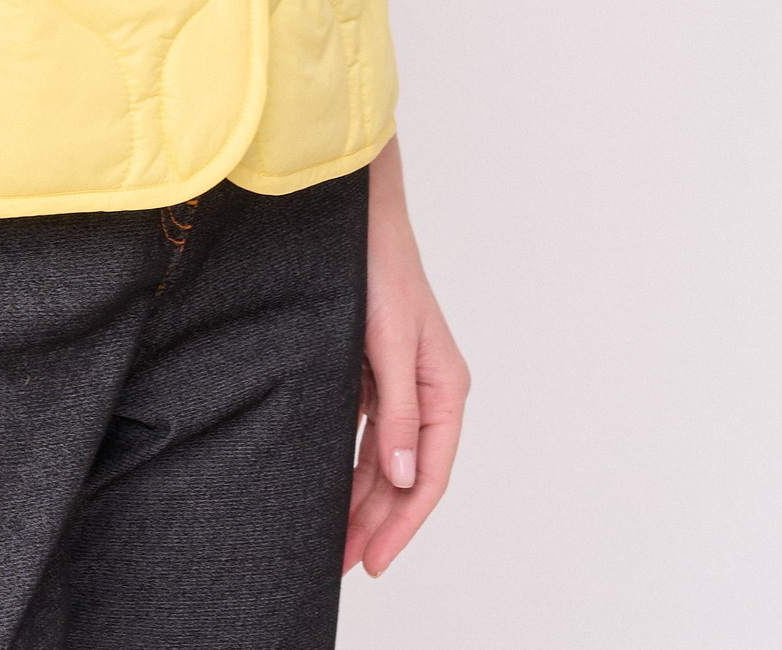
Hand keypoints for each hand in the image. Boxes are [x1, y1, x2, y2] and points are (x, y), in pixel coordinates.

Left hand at [346, 135, 470, 577]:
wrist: (355, 216)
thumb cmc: (378, 269)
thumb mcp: (389, 343)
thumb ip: (397, 411)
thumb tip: (406, 477)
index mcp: (445, 386)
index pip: (430, 474)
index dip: (403, 523)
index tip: (375, 561)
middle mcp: (428, 390)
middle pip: (407, 475)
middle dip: (379, 522)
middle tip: (346, 565)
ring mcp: (400, 382)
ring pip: (386, 460)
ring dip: (365, 501)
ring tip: (339, 543)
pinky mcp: (373, 371)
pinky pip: (368, 434)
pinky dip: (355, 466)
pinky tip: (336, 492)